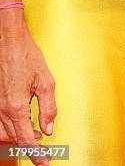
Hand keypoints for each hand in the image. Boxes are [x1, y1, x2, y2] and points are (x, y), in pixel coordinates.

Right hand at [0, 19, 56, 165]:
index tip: (45, 163)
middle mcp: (3, 111)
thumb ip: (48, 108)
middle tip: (44, 150)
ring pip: (5, 134)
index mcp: (17, 108)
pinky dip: (11, 129)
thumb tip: (49, 128)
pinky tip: (22, 123)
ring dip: (19, 139)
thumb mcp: (46, 82)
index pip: (26, 141)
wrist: (10, 43)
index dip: (37, 155)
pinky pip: (0, 124)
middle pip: (14, 140)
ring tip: (34, 135)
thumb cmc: (27, 58)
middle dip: (28, 147)